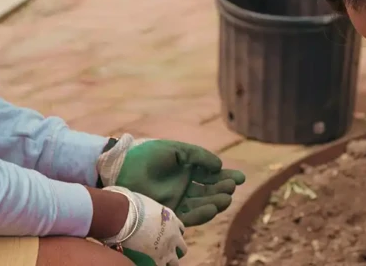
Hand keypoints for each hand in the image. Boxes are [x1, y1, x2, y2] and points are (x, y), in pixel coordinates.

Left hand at [97, 134, 245, 226]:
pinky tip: (212, 208)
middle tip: (232, 187)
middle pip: (210, 190)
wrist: (125, 168)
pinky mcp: (170, 212)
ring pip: (203, 204)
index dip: (226, 177)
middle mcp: (186, 186)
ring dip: (216, 202)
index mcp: (188, 169)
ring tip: (226, 198)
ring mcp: (178, 199)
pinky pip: (190, 215)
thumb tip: (219, 166)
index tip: (240, 178)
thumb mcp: (176, 150)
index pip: (212, 175)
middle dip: (223, 189)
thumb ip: (198, 156)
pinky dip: (202, 213)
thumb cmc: (148, 155)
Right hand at [100, 186, 186, 265]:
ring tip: (160, 262)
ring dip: (169, 262)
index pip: (180, 229)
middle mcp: (174, 234)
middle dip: (175, 250)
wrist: (125, 216)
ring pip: (175, 262)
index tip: (168, 236)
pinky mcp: (158, 259)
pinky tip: (150, 264)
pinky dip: (157, 265)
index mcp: (171, 218)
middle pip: (182, 247)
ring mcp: (168, 248)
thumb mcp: (144, 202)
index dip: (174, 233)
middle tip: (165, 252)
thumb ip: (147, 207)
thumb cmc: (130, 204)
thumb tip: (135, 203)